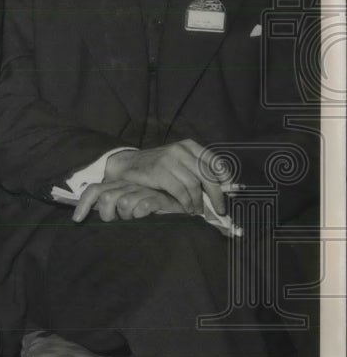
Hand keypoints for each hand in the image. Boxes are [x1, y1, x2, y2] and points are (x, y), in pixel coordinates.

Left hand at [72, 180, 186, 222]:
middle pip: (107, 199)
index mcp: (118, 187)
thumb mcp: (126, 209)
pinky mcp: (159, 198)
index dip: (83, 204)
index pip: (94, 190)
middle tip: (120, 221)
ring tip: (136, 220)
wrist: (181, 205)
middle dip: (109, 215)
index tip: (77, 220)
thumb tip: (88, 218)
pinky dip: (140, 214)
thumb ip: (111, 211)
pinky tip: (145, 217)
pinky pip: (142, 206)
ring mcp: (143, 191)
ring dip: (127, 216)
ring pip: (123, 203)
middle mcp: (128, 186)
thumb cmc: (150, 209)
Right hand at [104, 139, 230, 215]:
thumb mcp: (178, 161)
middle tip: (220, 209)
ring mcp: (169, 159)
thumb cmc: (156, 166)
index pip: (214, 161)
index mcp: (189, 145)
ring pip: (194, 185)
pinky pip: (180, 191)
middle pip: (207, 175)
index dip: (225, 178)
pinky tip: (187, 208)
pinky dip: (186, 203)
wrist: (127, 165)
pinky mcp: (159, 171)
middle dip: (216, 195)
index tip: (230, 192)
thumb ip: (195, 169)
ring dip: (198, 202)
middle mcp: (180, 150)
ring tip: (198, 210)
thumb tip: (220, 189)